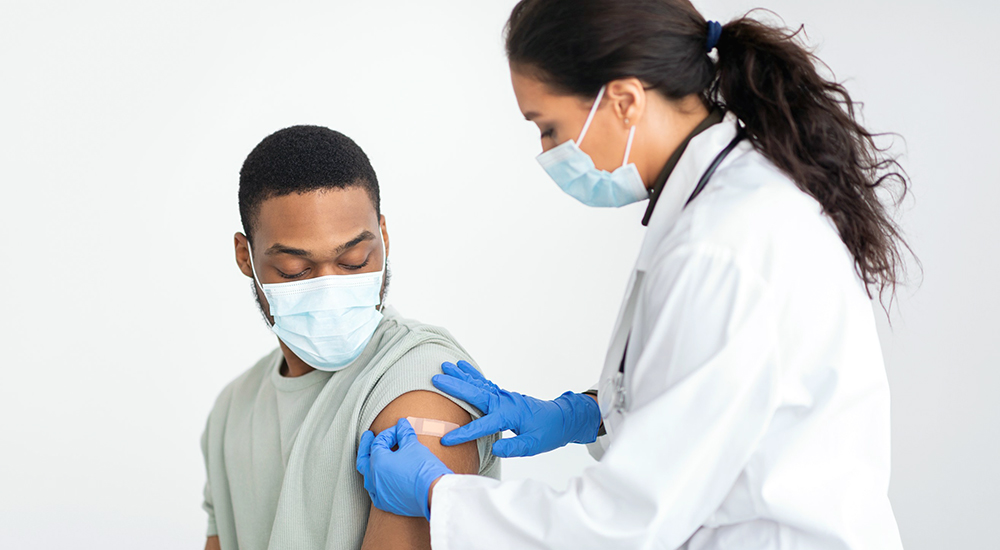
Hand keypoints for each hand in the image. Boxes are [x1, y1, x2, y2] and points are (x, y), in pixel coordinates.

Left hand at [356, 417, 452, 519]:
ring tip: (375, 457)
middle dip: (365, 446)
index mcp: (377, 462)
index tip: (400, 430)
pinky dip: (376, 481)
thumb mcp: (413, 446)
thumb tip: (401, 423)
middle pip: (363, 459)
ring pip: (368, 476)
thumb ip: (404, 433)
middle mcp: (373, 478)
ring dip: (371, 464)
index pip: (379, 443)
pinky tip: (382, 478)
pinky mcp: (386, 503)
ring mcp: (378, 493)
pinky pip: (375, 491)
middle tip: (368, 436)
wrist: (434, 494)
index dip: (390, 433)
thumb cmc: (423, 468)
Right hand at [432, 360, 600, 457]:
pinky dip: (471, 375)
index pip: (482, 425)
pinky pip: (484, 383)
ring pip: (478, 384)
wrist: (562, 418)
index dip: (463, 433)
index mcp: (509, 415)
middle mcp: (504, 401)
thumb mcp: (535, 445)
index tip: (446, 438)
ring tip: (444, 366)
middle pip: (475, 393)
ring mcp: (503, 396)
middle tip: (436, 379)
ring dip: (460, 376)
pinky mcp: (503, 396)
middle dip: (455, 386)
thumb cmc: (549, 431)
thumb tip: (495, 449)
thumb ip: (515, 447)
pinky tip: (462, 368)